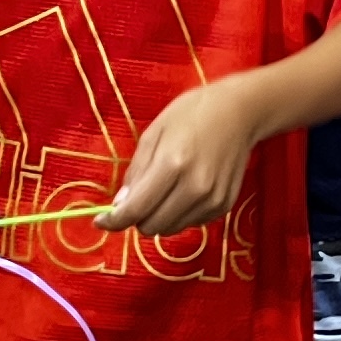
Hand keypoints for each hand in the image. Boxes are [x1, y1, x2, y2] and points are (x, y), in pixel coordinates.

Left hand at [101, 78, 262, 235]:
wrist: (240, 112)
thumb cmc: (192, 114)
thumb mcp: (154, 133)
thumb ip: (135, 171)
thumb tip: (120, 205)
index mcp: (172, 164)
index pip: (135, 210)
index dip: (113, 221)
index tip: (100, 221)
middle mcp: (194, 187)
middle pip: (151, 226)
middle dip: (137, 217)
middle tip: (136, 198)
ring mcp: (212, 199)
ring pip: (170, 229)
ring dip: (158, 217)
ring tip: (164, 189)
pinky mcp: (224, 205)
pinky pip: (190, 223)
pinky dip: (179, 214)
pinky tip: (184, 190)